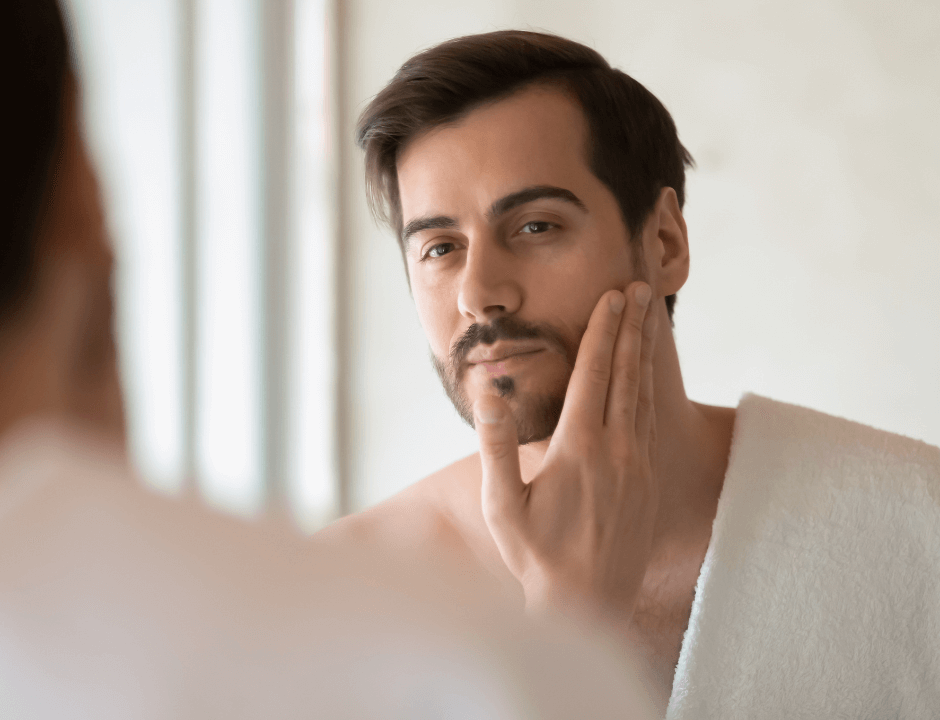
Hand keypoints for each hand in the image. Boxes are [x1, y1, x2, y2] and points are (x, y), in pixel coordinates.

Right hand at [474, 282, 657, 625]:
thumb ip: (496, 444)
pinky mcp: (647, 481)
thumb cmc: (535, 557)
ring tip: (648, 320)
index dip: (603, 331)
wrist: (587, 605)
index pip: (594, 374)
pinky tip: (646, 379)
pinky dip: (648, 389)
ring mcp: (637, 465)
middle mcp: (617, 449)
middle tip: (640, 289)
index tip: (613, 296)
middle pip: (627, 374)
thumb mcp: (502, 504)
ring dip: (644, 353)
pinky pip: (650, 421)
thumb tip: (489, 391)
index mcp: (580, 448)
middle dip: (632, 328)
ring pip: (643, 395)